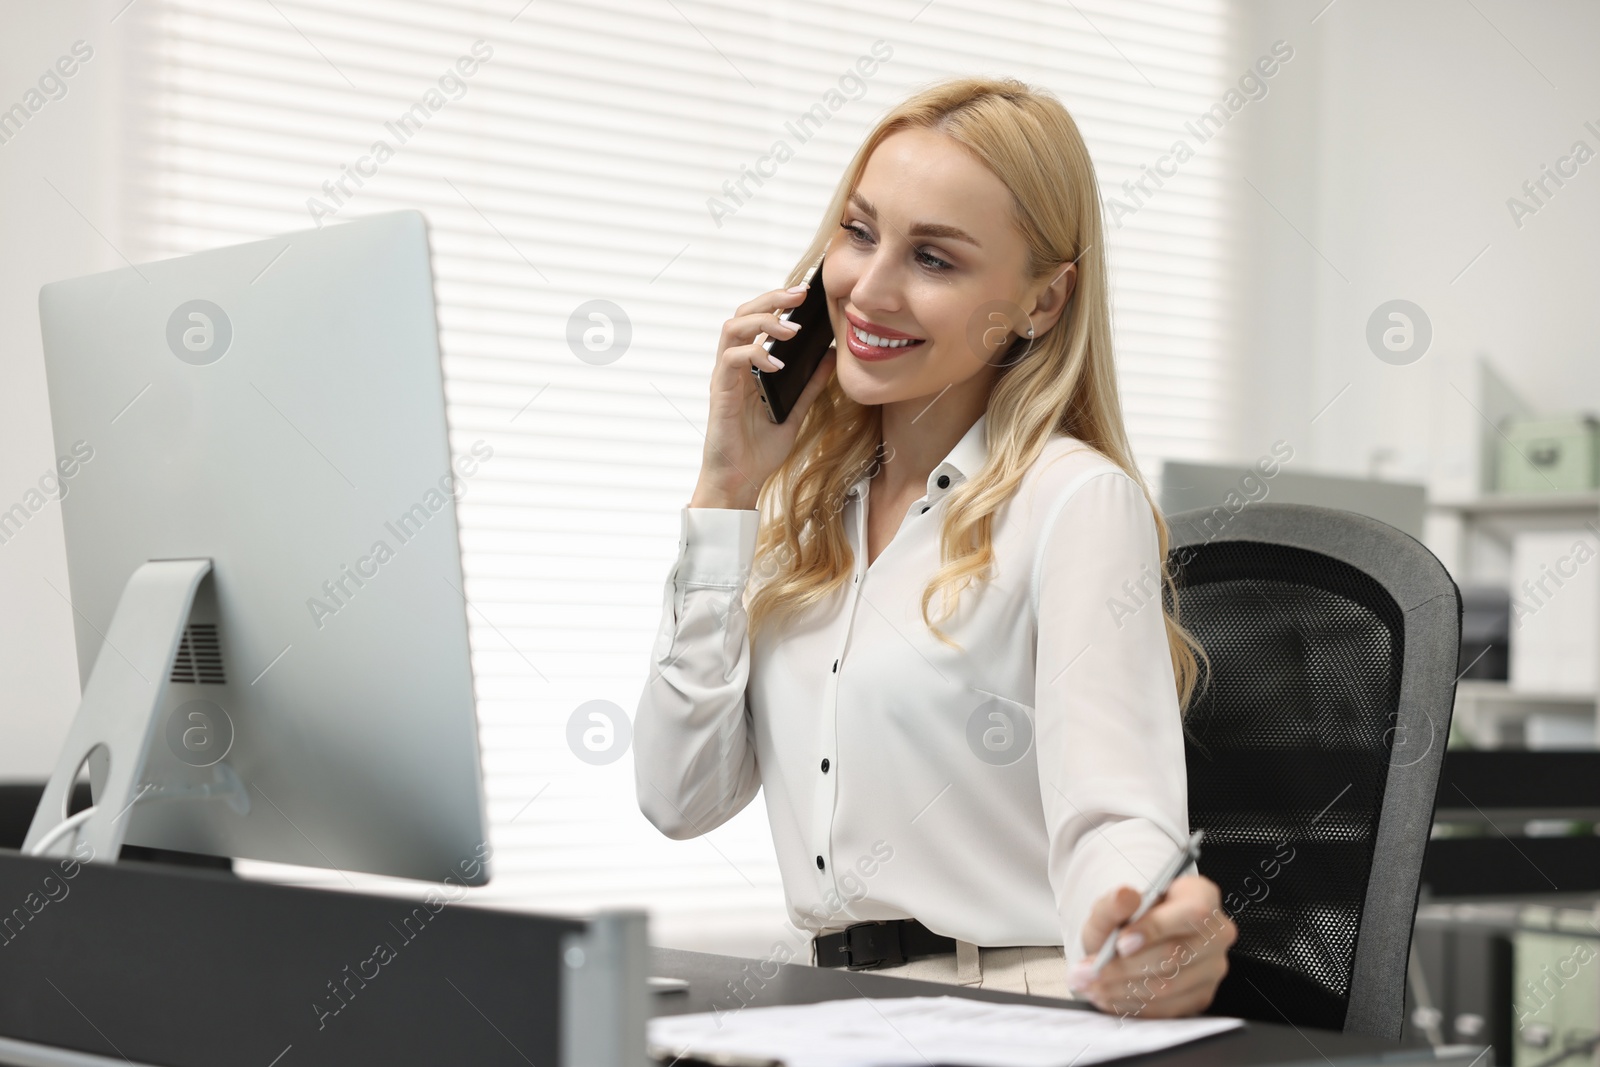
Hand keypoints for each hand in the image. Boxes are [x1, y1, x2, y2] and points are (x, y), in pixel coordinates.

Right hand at [689, 282, 836, 510]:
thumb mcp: (795, 413)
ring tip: (791, 328)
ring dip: (763, 321)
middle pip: (742, 314)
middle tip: (800, 294)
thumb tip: (830, 357)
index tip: (805, 293)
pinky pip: (731, 360)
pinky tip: (776, 363)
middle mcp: (734, 367)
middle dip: (771, 299)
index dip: (778, 302)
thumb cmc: (759, 451)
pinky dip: (755, 354)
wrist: (740, 482)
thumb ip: (810, 386)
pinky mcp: (721, 392)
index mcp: (749, 368)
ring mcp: (725, 378)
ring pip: (732, 329)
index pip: (757, 321)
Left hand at [1067, 874, 1236, 1017]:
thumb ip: (1114, 902)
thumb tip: (1125, 896)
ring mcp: (1212, 968)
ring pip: (1169, 985)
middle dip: (1126, 967)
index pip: (1191, 913)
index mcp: (1201, 896)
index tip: (1119, 943)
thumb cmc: (1127, 920)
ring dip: (1123, 989)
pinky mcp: (1201, 996)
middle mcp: (1216, 933)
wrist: (1131, 944)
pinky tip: (1107, 996)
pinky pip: (1167, 1008)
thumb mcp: (1111, 906)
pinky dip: (1132, 1005)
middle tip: (1089, 971)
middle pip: (1176, 954)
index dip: (1156, 929)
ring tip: (1090, 984)